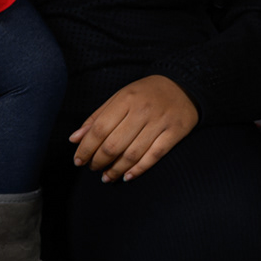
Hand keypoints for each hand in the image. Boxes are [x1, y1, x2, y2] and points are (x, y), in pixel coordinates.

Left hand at [71, 75, 197, 182]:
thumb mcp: (121, 97)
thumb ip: (97, 117)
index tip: (78, 160)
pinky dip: (138, 170)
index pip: (99, 129)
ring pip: (132, 154)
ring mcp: (161, 122)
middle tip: (93, 168)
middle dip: (99, 161)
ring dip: (115, 170)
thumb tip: (74, 139)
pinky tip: (127, 176)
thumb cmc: (146, 93)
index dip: (85, 148)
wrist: (185, 84)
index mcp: (127, 99)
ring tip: (106, 176)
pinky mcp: (175, 132)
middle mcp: (143, 110)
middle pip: (114, 145)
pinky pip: (154, 156)